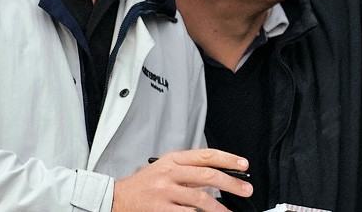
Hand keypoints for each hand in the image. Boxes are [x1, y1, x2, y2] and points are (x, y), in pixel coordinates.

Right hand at [112, 148, 251, 210]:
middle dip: (231, 183)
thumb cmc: (144, 184)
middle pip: (208, 176)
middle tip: (246, 189)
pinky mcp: (159, 209)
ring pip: (200, 199)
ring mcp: (164, 192)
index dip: (228, 159)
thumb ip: (189, 170)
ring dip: (219, 207)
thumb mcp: (165, 168)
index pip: (206, 155)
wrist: (116, 198)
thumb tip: (220, 175)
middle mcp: (169, 173)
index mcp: (172, 160)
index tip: (243, 165)